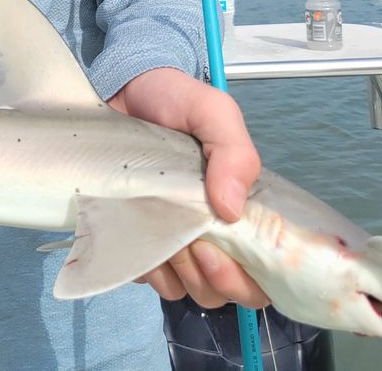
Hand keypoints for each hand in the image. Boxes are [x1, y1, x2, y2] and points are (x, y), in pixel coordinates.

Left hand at [108, 68, 269, 308]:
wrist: (120, 89)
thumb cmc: (173, 100)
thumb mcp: (213, 113)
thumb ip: (234, 153)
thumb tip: (231, 209)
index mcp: (239, 210)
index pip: (260, 274)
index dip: (244, 279)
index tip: (216, 249)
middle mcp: (209, 233)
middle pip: (221, 292)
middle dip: (210, 277)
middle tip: (192, 242)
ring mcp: (170, 239)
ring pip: (183, 290)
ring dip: (176, 272)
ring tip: (161, 230)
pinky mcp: (135, 238)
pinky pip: (143, 276)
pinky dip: (143, 265)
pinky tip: (136, 231)